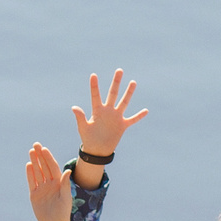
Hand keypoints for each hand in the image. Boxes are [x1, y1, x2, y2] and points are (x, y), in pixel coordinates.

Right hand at [26, 142, 81, 220]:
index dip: (48, 158)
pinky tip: (29, 165)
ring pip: (37, 172)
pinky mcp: (35, 194)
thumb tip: (68, 171)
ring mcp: (42, 188)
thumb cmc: (63, 212)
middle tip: (36, 145)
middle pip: (44, 167)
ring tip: (31, 151)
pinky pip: (32, 182)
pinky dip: (30, 174)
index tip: (44, 149)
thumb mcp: (66, 197)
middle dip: (40, 156)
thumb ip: (65, 184)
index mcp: (59, 183)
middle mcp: (50, 184)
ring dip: (34, 162)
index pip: (53, 167)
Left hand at [71, 70, 148, 184]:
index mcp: (97, 111)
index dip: (94, 86)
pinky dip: (139, 116)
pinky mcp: (122, 125)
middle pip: (113, 94)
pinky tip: (146, 110)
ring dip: (128, 93)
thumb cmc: (88, 138)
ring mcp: (116, 117)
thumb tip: (74, 107)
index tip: (93, 75)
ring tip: (133, 82)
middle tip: (119, 70)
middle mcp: (108, 111)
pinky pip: (132, 119)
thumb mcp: (83, 128)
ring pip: (124, 102)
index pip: (96, 96)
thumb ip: (80, 117)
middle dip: (116, 82)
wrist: (97, 150)